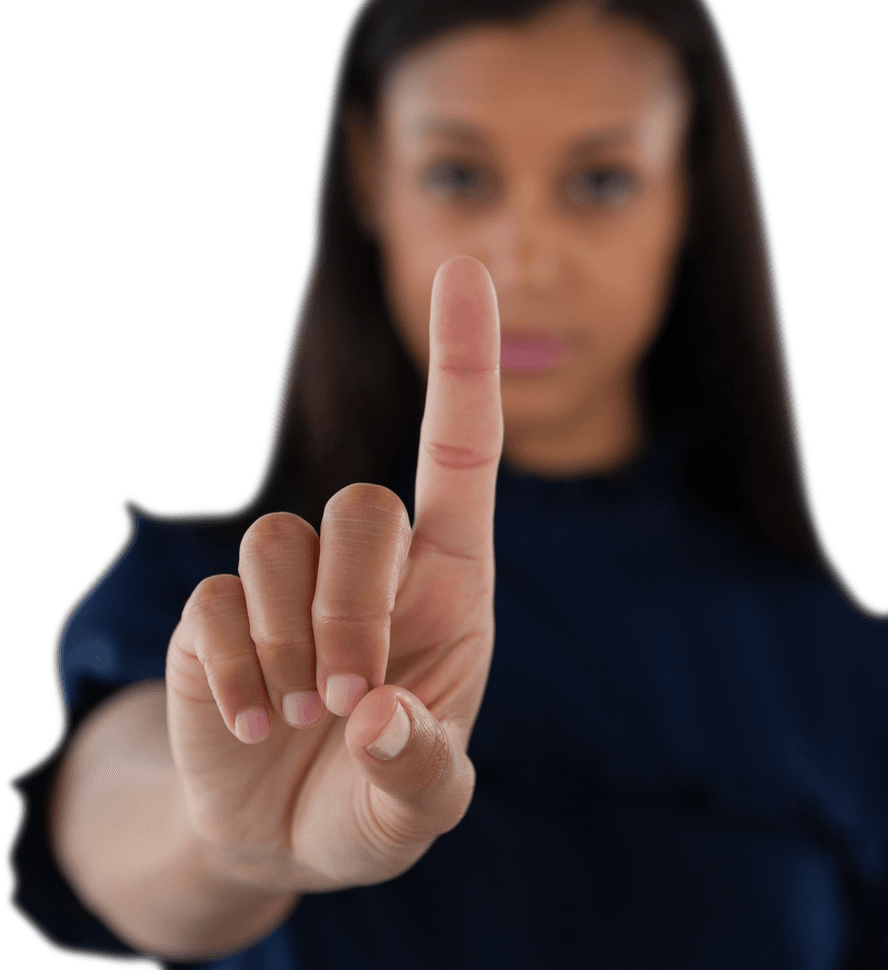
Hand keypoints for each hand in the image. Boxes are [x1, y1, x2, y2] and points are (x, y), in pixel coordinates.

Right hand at [164, 255, 502, 893]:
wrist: (281, 827)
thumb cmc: (374, 795)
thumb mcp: (418, 807)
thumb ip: (421, 772)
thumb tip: (377, 717)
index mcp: (448, 584)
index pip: (462, 452)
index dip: (465, 360)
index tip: (467, 267)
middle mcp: (371, 564)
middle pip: (361, 506)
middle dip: (352, 609)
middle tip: (346, 696)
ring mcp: (287, 582)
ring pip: (278, 543)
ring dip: (290, 644)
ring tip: (299, 713)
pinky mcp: (216, 612)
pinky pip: (214, 601)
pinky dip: (233, 670)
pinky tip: (250, 720)